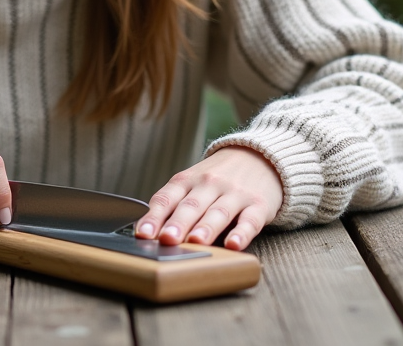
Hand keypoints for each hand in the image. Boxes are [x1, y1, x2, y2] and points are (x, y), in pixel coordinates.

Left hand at [135, 146, 282, 250]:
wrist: (259, 157)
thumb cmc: (217, 179)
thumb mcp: (192, 184)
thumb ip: (173, 206)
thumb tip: (149, 236)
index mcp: (187, 180)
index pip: (166, 198)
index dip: (153, 216)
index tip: (142, 234)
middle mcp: (209, 184)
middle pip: (190, 206)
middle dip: (177, 223)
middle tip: (166, 239)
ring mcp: (234, 193)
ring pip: (218, 212)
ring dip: (205, 228)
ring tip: (195, 242)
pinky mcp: (258, 205)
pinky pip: (249, 221)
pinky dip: (241, 233)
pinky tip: (234, 245)